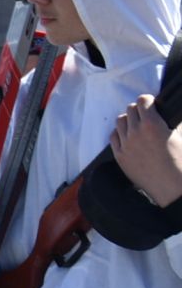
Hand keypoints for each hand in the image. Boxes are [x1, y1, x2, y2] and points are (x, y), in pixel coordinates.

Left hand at [111, 93, 181, 208]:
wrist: (171, 186)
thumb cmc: (180, 162)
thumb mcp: (179, 135)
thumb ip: (168, 122)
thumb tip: (163, 114)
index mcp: (152, 124)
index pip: (142, 100)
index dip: (148, 101)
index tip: (152, 104)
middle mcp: (135, 133)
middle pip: (130, 110)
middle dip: (139, 110)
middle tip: (147, 116)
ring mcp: (125, 145)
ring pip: (120, 122)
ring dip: (129, 120)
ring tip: (137, 126)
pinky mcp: (119, 156)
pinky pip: (113, 137)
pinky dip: (120, 133)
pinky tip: (128, 136)